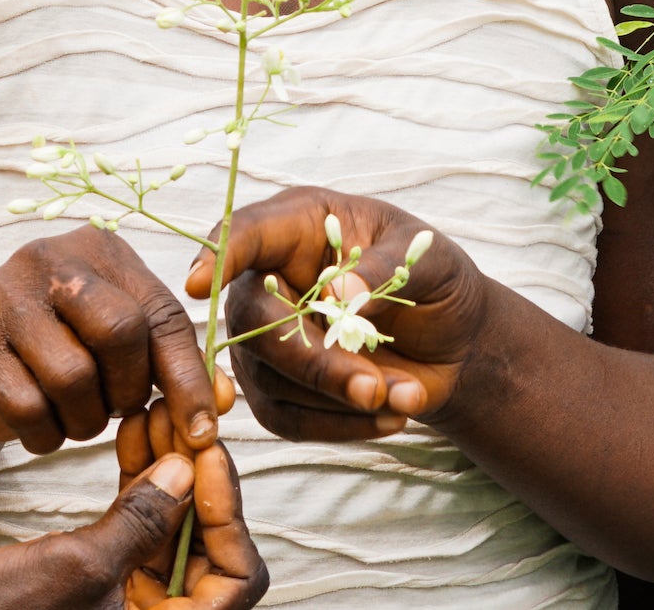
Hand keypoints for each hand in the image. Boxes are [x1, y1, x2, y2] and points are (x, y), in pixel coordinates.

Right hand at [0, 225, 218, 456]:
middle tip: (116, 408)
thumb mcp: (122, 345)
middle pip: (118, 331)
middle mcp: (49, 259)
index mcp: (99, 249)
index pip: (160, 313)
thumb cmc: (66, 351)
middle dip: (127, 390)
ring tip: (78, 417)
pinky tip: (43, 426)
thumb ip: (173, 365)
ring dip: (85, 420)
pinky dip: (46, 435)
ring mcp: (3, 297)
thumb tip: (220, 403)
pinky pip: (28, 408)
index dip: (187, 378)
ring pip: (72, 376)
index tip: (200, 430)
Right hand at [0, 402, 263, 609]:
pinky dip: (143, 482)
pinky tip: (135, 431)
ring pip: (178, 528)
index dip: (229, 515)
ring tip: (156, 412)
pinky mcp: (108, 576)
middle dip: (200, 479)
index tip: (206, 455)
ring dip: (172, 470)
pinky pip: (143, 525)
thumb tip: (190, 469)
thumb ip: (143, 522)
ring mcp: (134, 598)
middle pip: (212, 546)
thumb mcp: (82, 566)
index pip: (238, 578)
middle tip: (184, 418)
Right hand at [186, 187, 491, 441]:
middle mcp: (269, 279)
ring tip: (400, 396)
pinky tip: (389, 415)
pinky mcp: (277, 391)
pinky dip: (339, 426)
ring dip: (336, 397)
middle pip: (252, 320)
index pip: (244, 233)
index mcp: (298, 226)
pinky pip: (287, 419)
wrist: (453, 338)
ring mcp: (264, 338)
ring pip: (268, 376)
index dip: (219, 256)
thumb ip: (387, 270)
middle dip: (312, 360)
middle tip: (372, 385)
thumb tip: (341, 296)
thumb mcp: (429, 259)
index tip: (200, 284)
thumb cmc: (433, 279)